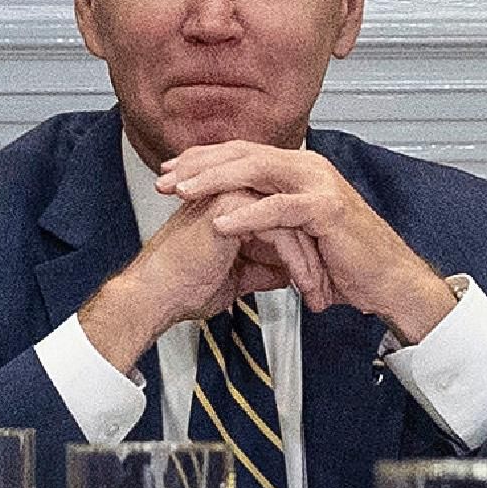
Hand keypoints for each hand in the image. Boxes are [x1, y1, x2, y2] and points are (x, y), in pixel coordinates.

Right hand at [76, 190, 319, 368]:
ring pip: (292, 222)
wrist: (158, 296)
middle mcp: (236, 192)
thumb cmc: (186, 287)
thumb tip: (286, 273)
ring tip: (317, 292)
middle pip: (294, 217)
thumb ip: (264, 268)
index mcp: (235, 205)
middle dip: (315, 256)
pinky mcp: (232, 206)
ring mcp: (234, 193)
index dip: (306, 253)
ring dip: (310, 261)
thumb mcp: (238, 277)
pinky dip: (297, 261)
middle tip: (328, 288)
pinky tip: (302, 285)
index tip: (319, 281)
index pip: (286, 220)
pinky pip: (281, 230)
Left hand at [149, 142, 456, 339]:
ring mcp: (319, 184)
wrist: (387, 281)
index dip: (204, 159)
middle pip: (244, 153)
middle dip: (200, 165)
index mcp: (299, 169)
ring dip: (215, 180)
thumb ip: (266, 220)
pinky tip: (220, 224)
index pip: (243, 153)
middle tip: (164, 177)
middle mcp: (308, 167)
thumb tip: (229, 220)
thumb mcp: (295, 234)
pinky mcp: (327, 209)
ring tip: (182, 192)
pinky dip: (248, 215)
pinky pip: (279, 208)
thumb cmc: (344, 263)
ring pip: (257, 170)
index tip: (169, 170)